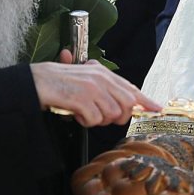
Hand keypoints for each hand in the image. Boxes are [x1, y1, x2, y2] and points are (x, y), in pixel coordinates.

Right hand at [31, 60, 161, 127]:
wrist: (36, 81)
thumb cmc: (58, 81)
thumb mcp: (84, 77)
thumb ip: (105, 87)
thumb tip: (127, 99)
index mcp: (102, 72)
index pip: (131, 88)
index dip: (145, 101)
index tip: (156, 109)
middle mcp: (100, 78)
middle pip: (126, 105)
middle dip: (117, 116)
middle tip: (100, 115)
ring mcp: (92, 89)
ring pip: (110, 115)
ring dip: (97, 119)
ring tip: (83, 111)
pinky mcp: (82, 100)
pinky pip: (94, 120)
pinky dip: (85, 122)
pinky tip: (75, 113)